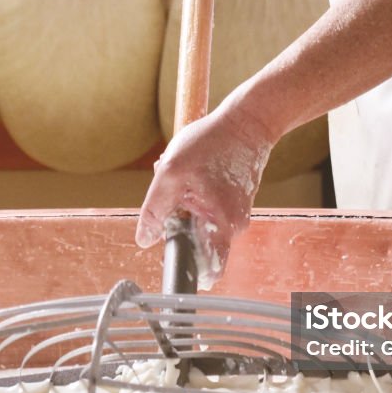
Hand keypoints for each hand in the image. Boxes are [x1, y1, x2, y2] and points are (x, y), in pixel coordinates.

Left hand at [136, 103, 274, 288]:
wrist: (247, 122)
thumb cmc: (212, 143)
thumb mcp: (170, 173)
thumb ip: (155, 211)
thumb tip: (144, 240)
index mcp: (222, 227)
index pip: (207, 270)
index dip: (185, 267)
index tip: (172, 255)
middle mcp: (234, 227)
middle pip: (198, 245)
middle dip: (180, 226)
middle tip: (177, 200)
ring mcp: (236, 215)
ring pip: (200, 225)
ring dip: (186, 209)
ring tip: (188, 181)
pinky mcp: (235, 203)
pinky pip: (208, 212)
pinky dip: (196, 198)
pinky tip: (197, 175)